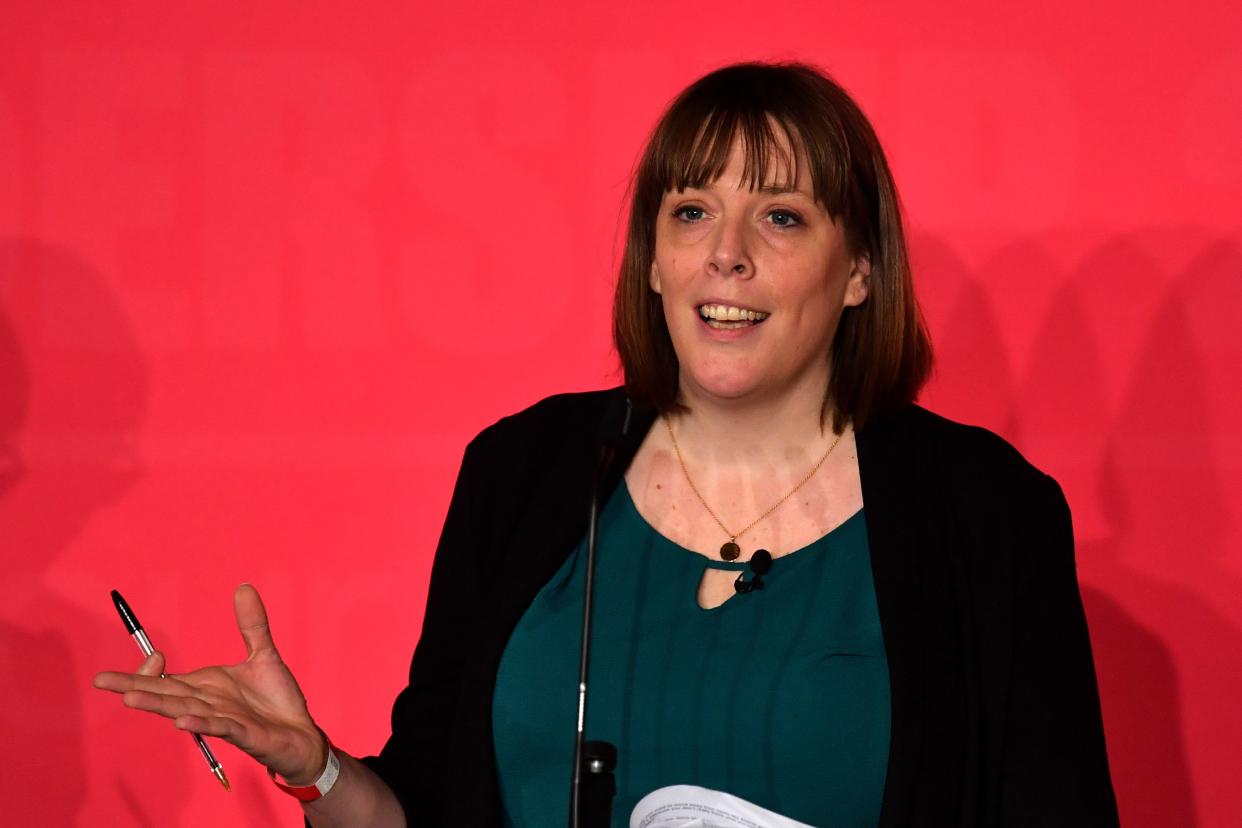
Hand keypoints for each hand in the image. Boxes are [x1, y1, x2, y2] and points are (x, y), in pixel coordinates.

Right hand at [94, 584, 327, 783]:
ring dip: (160, 705)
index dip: (153, 669)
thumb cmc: (276, 700)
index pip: (166, 680)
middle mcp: (206, 704)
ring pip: (185, 711)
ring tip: (130, 699)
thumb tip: (243, 586)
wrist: (301, 734)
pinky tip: (183, 721)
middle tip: (100, 680)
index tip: (156, 654)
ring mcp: (223, 720)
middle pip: (165, 695)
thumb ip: (252, 624)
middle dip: (133, 687)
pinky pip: (220, 728)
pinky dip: (202, 723)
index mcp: (205, 687)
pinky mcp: (244, 734)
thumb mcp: (264, 654)